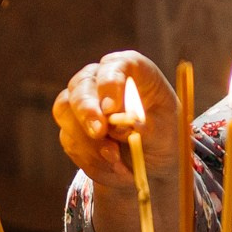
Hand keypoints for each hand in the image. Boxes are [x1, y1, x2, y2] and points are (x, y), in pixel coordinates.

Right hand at [54, 51, 185, 185]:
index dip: (109, 84)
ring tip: (115, 158)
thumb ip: (146, 127)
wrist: (150, 163)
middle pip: (80, 85)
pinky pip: (69, 140)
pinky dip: (89, 157)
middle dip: (87, 110)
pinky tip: (112, 166)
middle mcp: (100, 80)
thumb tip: (124, 124)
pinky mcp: (71, 127)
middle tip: (99, 132)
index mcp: (131, 70)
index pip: (114, 66)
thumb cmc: (163, 137)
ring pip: (66, 111)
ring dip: (87, 139)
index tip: (112, 108)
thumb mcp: (165, 134)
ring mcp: (82, 102)